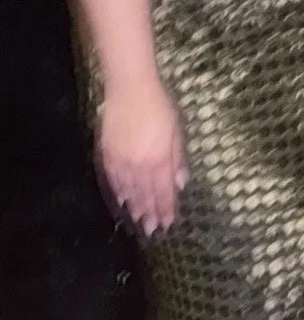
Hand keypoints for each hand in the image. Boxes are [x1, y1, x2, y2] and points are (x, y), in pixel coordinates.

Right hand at [97, 76, 187, 238]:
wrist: (129, 88)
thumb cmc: (159, 105)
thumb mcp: (176, 130)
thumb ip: (177, 159)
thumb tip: (180, 184)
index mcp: (159, 160)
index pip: (163, 191)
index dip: (166, 209)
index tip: (168, 223)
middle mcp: (139, 165)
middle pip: (146, 195)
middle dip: (150, 214)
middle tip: (152, 230)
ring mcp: (121, 161)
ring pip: (129, 191)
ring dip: (135, 207)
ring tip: (139, 220)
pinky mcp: (108, 154)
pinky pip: (114, 180)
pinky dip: (119, 192)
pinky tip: (123, 200)